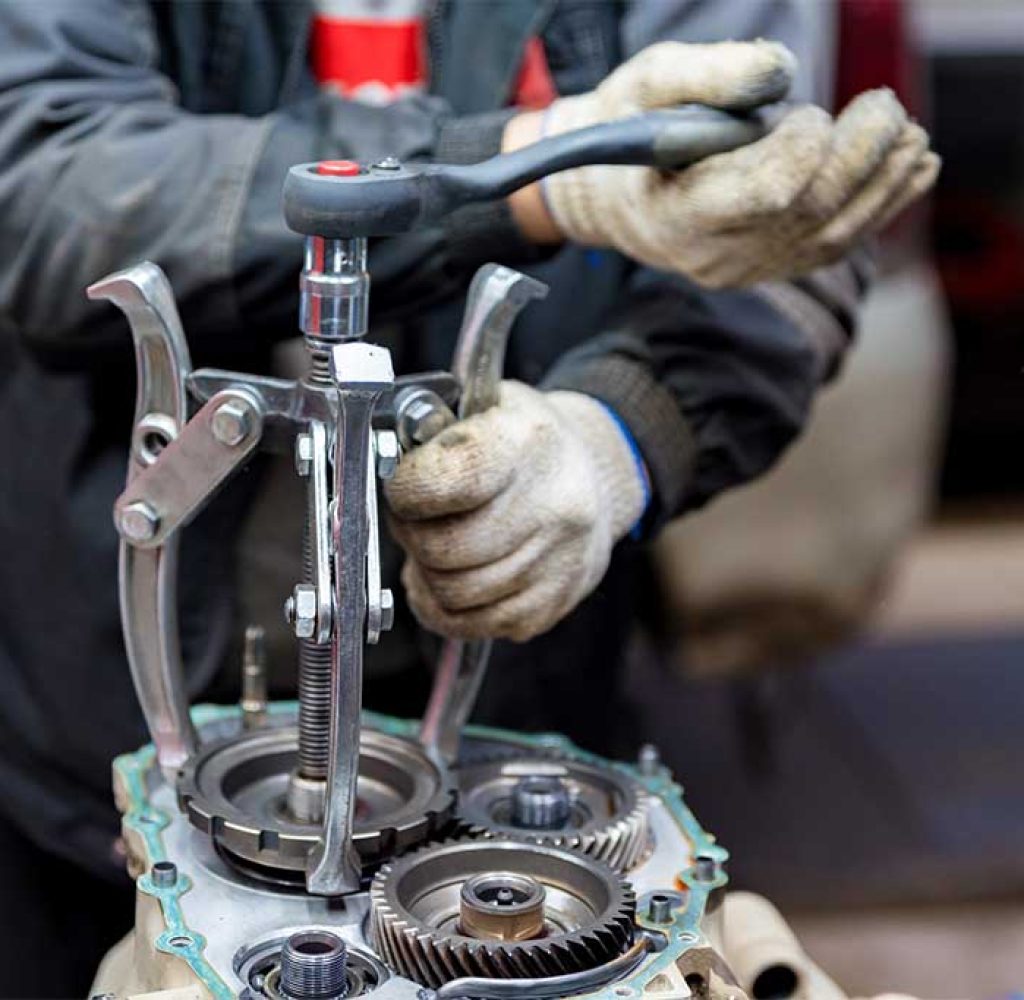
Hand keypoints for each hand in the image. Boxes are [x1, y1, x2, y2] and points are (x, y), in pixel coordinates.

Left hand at [384, 382, 645, 641]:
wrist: (592, 478)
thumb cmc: (522, 444)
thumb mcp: (483, 407)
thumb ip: (429, 431)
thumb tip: (384, 471)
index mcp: (526, 442)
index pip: (444, 482)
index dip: (407, 491)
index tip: (405, 487)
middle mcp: (552, 506)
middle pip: (443, 547)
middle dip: (413, 536)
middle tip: (416, 520)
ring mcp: (557, 562)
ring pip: (451, 593)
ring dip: (428, 572)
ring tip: (437, 546)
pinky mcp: (551, 606)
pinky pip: (468, 624)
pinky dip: (445, 606)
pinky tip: (451, 577)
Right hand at [524, 41, 938, 285]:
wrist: (615, 194)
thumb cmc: (629, 129)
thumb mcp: (648, 84)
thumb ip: (708, 74)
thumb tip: (780, 70)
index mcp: (677, 214)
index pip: (765, 196)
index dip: (803, 152)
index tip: (806, 112)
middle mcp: (715, 255)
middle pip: (809, 212)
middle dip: (861, 155)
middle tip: (883, 106)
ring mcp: (747, 269)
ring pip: (834, 235)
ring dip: (885, 181)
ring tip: (910, 134)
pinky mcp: (771, 267)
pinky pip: (837, 245)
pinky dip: (884, 205)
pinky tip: (914, 169)